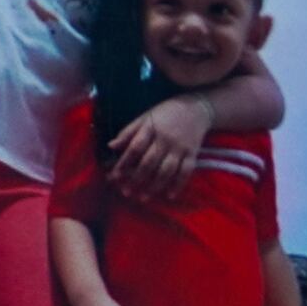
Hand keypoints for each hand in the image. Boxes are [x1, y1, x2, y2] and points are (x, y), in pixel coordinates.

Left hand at [107, 88, 214, 202]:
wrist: (195, 108)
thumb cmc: (165, 113)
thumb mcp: (145, 117)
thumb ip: (128, 132)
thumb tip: (110, 146)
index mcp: (151, 128)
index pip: (135, 148)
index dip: (124, 163)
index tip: (114, 176)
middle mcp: (165, 138)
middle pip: (149, 162)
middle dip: (136, 179)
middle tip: (126, 192)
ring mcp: (180, 147)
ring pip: (166, 170)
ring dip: (154, 186)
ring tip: (143, 198)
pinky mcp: (193, 153)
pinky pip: (186, 171)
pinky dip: (178, 184)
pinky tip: (169, 195)